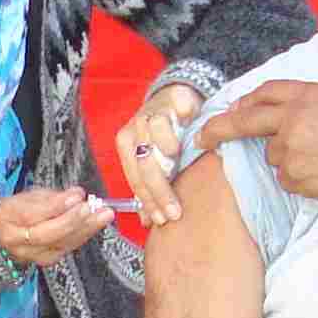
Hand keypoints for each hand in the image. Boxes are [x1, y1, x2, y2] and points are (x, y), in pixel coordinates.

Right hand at [0, 185, 110, 268]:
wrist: (3, 234)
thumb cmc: (18, 211)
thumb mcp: (30, 195)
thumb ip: (53, 196)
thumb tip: (76, 195)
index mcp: (9, 216)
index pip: (32, 214)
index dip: (56, 206)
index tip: (76, 196)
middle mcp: (17, 239)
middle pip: (45, 234)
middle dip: (72, 220)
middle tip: (92, 208)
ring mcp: (31, 253)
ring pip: (60, 244)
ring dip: (85, 229)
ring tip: (103, 215)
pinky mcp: (46, 260)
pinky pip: (67, 248)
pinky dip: (83, 236)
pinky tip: (95, 225)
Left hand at [112, 83, 200, 226]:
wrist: (174, 97)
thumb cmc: (163, 134)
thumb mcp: (153, 161)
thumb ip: (149, 187)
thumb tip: (148, 220)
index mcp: (126, 143)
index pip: (135, 178)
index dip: (148, 201)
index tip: (162, 219)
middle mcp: (135, 127)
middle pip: (145, 164)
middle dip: (160, 191)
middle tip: (175, 211)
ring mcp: (153, 112)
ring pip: (157, 136)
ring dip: (167, 152)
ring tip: (178, 164)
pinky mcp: (173, 99)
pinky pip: (178, 110)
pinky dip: (183, 119)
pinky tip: (191, 128)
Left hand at [190, 41, 317, 208]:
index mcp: (306, 96)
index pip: (265, 93)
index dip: (248, 100)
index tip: (234, 108)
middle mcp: (290, 121)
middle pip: (245, 122)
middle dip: (218, 128)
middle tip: (201, 138)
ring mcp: (288, 150)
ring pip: (273, 155)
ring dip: (287, 156)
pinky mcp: (292, 178)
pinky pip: (285, 179)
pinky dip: (297, 178)